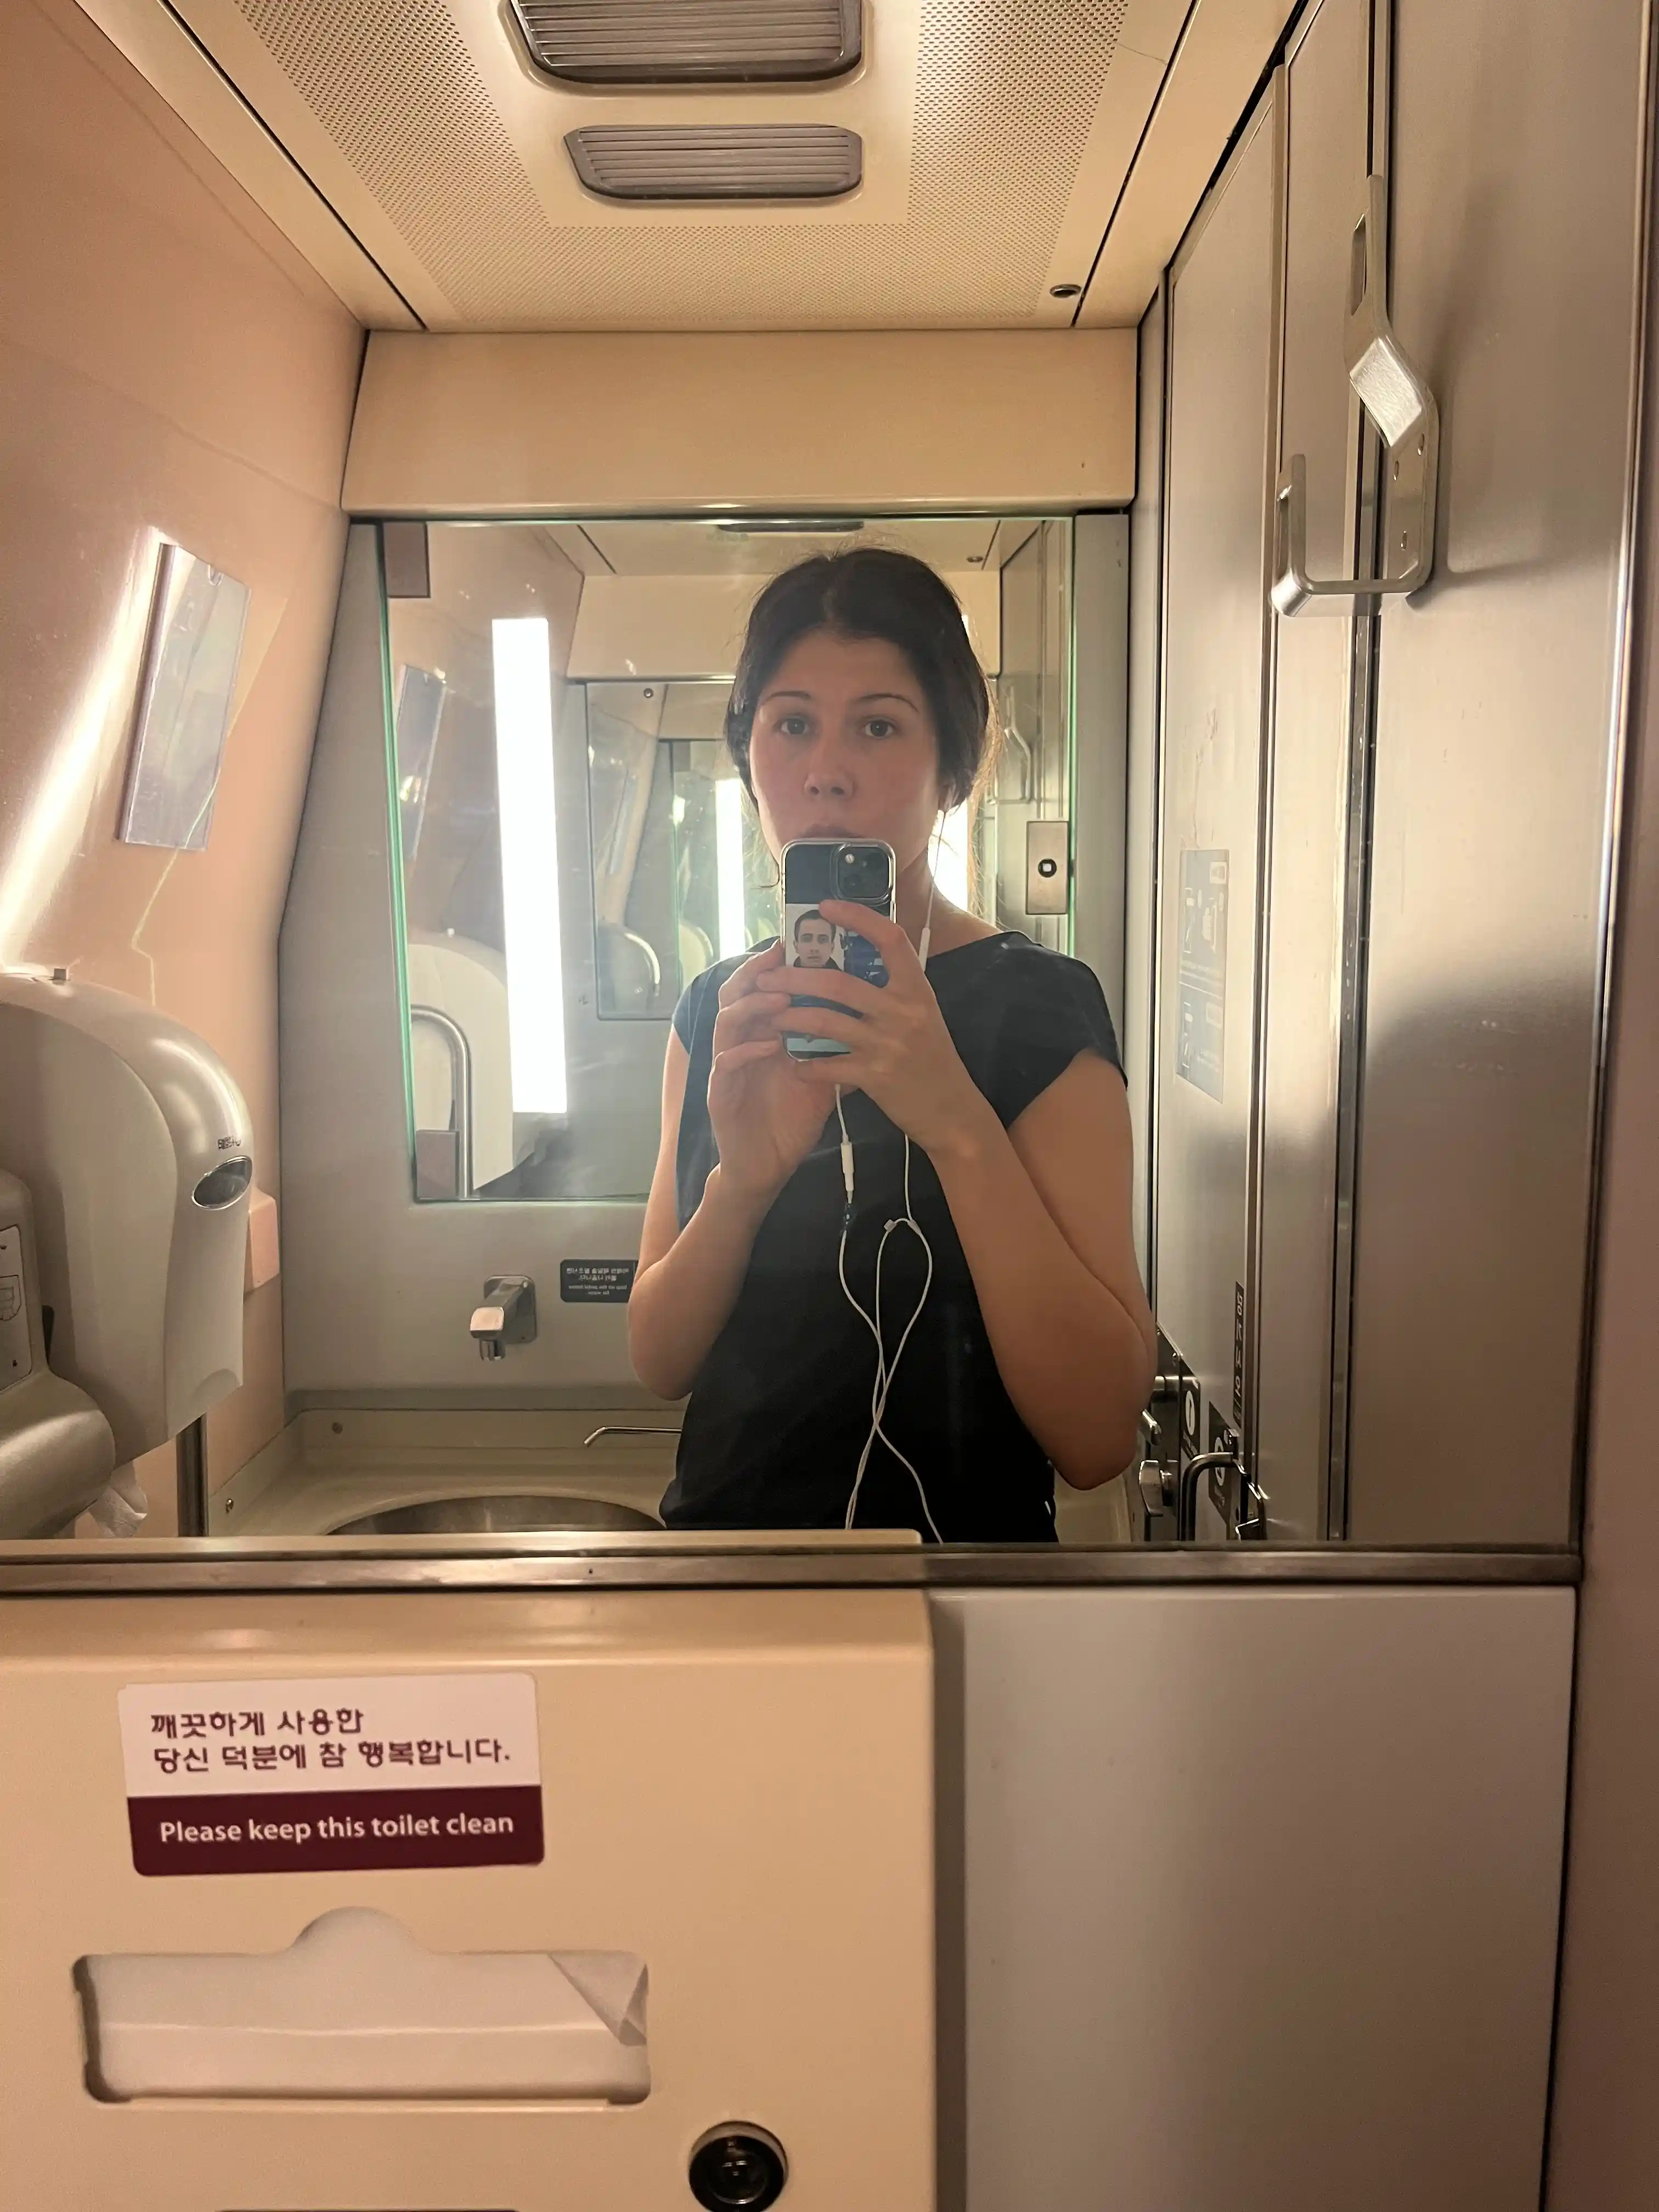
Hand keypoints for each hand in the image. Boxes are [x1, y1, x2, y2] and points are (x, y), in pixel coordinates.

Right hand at [705, 942, 834, 1202]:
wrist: (767, 1167)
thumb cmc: (791, 1120)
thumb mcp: (823, 1079)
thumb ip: (838, 1049)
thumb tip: (874, 1022)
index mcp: (764, 1034)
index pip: (763, 988)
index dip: (775, 963)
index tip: (797, 941)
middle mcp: (742, 1043)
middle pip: (738, 993)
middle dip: (757, 970)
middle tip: (780, 954)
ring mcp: (728, 1066)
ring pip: (727, 1021)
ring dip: (753, 1005)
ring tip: (781, 998)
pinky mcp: (720, 1093)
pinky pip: (726, 1063)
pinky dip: (746, 1050)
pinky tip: (769, 1045)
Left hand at [772, 902, 998, 1161]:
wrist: (952, 1112)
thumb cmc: (933, 1060)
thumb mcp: (923, 1016)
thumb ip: (894, 990)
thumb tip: (854, 961)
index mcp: (917, 989)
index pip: (890, 939)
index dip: (858, 917)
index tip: (826, 906)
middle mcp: (903, 1011)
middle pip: (837, 982)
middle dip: (794, 976)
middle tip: (766, 976)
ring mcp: (888, 1043)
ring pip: (824, 1021)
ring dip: (789, 1016)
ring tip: (768, 1015)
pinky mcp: (875, 1076)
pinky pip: (827, 1065)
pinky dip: (805, 1064)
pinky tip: (795, 1064)